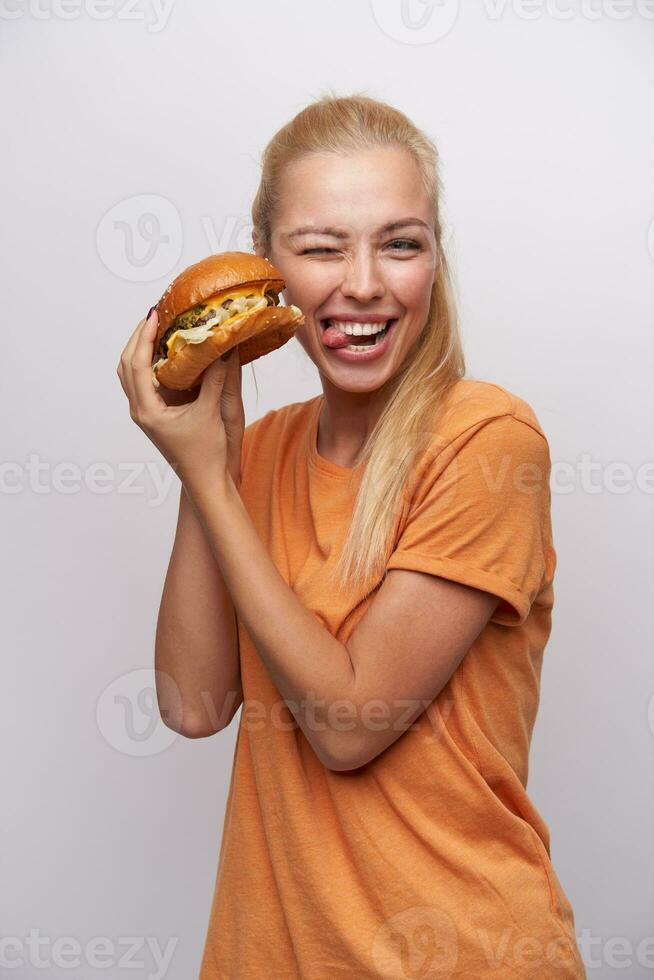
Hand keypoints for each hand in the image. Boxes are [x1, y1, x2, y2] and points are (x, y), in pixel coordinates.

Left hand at [117, 309, 244, 487]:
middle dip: (138, 338)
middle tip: (155, 315)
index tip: (155, 316)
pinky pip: (143, 382)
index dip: (145, 337)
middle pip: (126, 365)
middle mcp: (140, 410)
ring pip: (130, 374)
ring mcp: (145, 413)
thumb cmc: (206, 453)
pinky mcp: (153, 415)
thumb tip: (222, 347)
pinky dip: (149, 363)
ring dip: (140, 350)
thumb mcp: (212, 412)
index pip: (137, 364)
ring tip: (157, 329)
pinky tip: (167, 354)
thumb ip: (215, 378)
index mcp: (148, 410)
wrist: (205, 480)